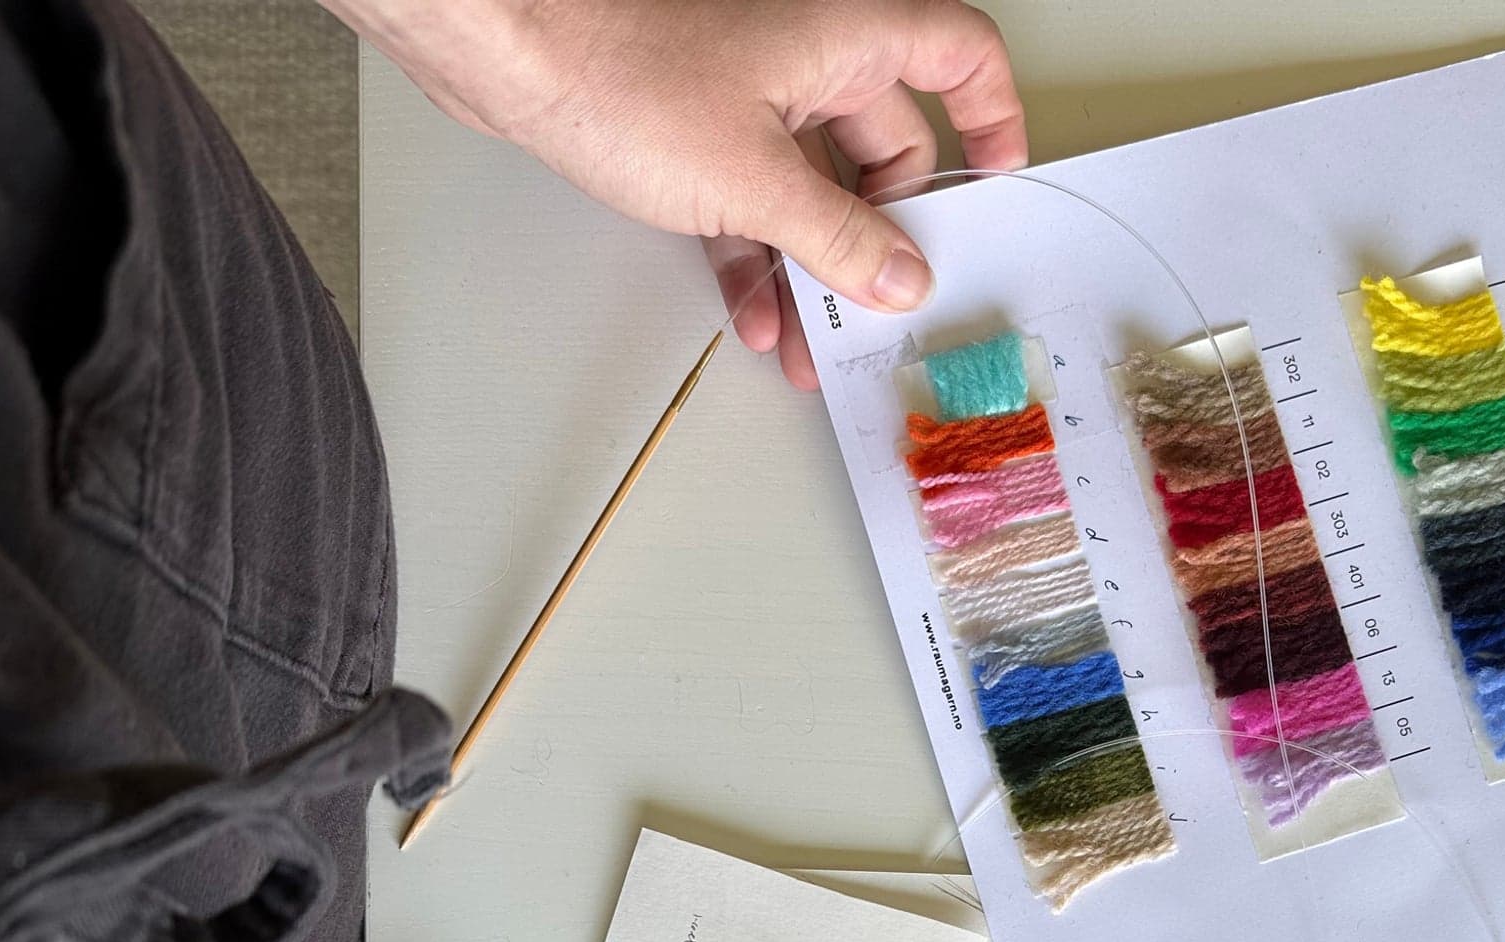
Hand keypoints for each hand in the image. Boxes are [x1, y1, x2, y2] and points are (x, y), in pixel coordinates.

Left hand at [327, 0, 1029, 387]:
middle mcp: (809, 54)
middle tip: (887, 305)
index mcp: (848, 37)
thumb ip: (840, 240)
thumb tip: (900, 279)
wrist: (507, 52)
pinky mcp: (700, 125)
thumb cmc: (620, 72)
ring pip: (816, 187)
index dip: (994, 117)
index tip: (998, 186)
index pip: (961, 57)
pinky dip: (761, 254)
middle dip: (885, 238)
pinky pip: (757, 198)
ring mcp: (753, 89)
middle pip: (887, 148)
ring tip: (812, 343)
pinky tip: (757, 314)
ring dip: (816, 268)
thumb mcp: (755, 182)